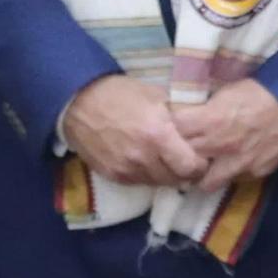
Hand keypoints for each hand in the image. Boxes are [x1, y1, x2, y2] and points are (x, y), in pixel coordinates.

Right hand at [60, 75, 203, 189]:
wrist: (78, 102)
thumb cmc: (120, 93)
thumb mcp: (155, 96)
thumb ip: (177, 117)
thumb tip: (196, 130)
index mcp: (159, 135)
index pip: (191, 167)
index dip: (199, 165)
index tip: (199, 158)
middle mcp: (144, 158)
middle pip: (176, 180)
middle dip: (184, 172)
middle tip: (183, 160)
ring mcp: (127, 169)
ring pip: (157, 183)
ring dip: (164, 175)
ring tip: (163, 160)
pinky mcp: (113, 176)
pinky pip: (138, 182)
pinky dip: (146, 175)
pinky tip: (144, 161)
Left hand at [170, 78, 277, 196]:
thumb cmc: (263, 91)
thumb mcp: (227, 91)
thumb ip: (206, 108)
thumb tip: (190, 115)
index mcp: (209, 120)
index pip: (172, 132)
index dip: (170, 131)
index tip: (172, 129)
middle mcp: (219, 146)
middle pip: (184, 160)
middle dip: (182, 155)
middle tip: (184, 150)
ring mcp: (237, 164)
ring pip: (205, 182)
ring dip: (204, 174)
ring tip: (207, 165)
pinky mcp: (256, 173)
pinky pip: (235, 180)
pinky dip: (231, 174)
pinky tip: (234, 164)